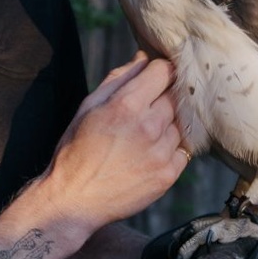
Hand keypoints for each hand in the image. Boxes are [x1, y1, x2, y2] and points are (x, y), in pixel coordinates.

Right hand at [39, 52, 188, 232]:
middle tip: (147, 109)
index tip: (155, 78)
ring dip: (169, 124)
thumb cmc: (76, 150)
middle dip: (164, 97)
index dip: (160, 71)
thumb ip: (119, 78)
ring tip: (144, 136)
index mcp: (126, 106)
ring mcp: (161, 153)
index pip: (163, 71)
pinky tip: (150, 153)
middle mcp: (149, 127)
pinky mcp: (168, 175)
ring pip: (181, 123)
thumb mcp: (89, 106)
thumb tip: (144, 57)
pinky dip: (172, 148)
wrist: (74, 200)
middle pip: (176, 96)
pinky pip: (183, 150)